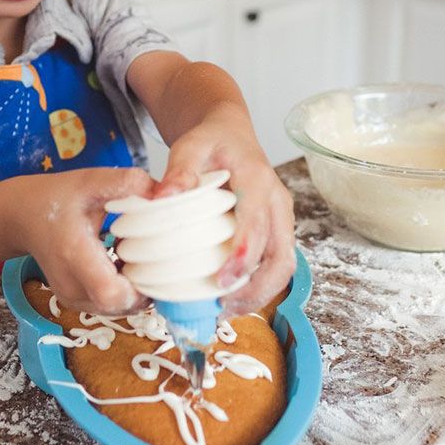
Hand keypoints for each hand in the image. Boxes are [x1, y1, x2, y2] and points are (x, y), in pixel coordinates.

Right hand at [16, 167, 155, 314]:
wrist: (23, 216)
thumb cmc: (58, 197)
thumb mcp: (93, 181)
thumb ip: (129, 184)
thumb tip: (166, 195)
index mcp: (73, 253)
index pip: (111, 293)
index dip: (141, 285)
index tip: (155, 260)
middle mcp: (70, 284)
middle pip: (120, 306)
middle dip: (146, 286)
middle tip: (154, 257)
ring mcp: (71, 298)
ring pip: (118, 309)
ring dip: (137, 289)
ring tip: (138, 258)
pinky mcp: (76, 303)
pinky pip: (110, 306)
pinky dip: (125, 291)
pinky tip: (126, 265)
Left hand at [154, 108, 294, 313]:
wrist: (230, 133)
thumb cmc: (210, 140)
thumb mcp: (190, 146)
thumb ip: (179, 170)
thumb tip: (161, 198)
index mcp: (259, 181)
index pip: (257, 224)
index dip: (243, 256)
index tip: (222, 282)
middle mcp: (278, 203)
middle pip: (281, 256)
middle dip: (257, 288)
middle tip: (222, 307)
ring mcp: (280, 219)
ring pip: (282, 266)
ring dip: (258, 293)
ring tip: (223, 310)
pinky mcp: (275, 231)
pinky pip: (273, 264)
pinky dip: (255, 286)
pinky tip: (227, 298)